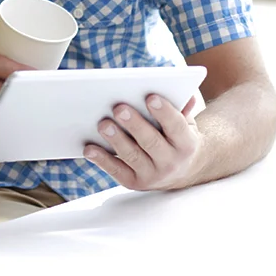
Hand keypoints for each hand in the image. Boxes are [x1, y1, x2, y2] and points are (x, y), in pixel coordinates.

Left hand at [83, 95, 201, 190]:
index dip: (164, 112)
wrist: (182, 172)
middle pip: (151, 142)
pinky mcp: (134, 183)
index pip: (176, 126)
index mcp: (186, 144)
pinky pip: (116, 171)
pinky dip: (101, 160)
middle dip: (134, 124)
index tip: (150, 97)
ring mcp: (152, 175)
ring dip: (116, 139)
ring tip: (103, 124)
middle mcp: (171, 162)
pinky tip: (89, 148)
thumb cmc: (177, 138)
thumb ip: (182, 108)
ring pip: (132, 156)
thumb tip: (183, 93)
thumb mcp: (186, 123)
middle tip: (118, 108)